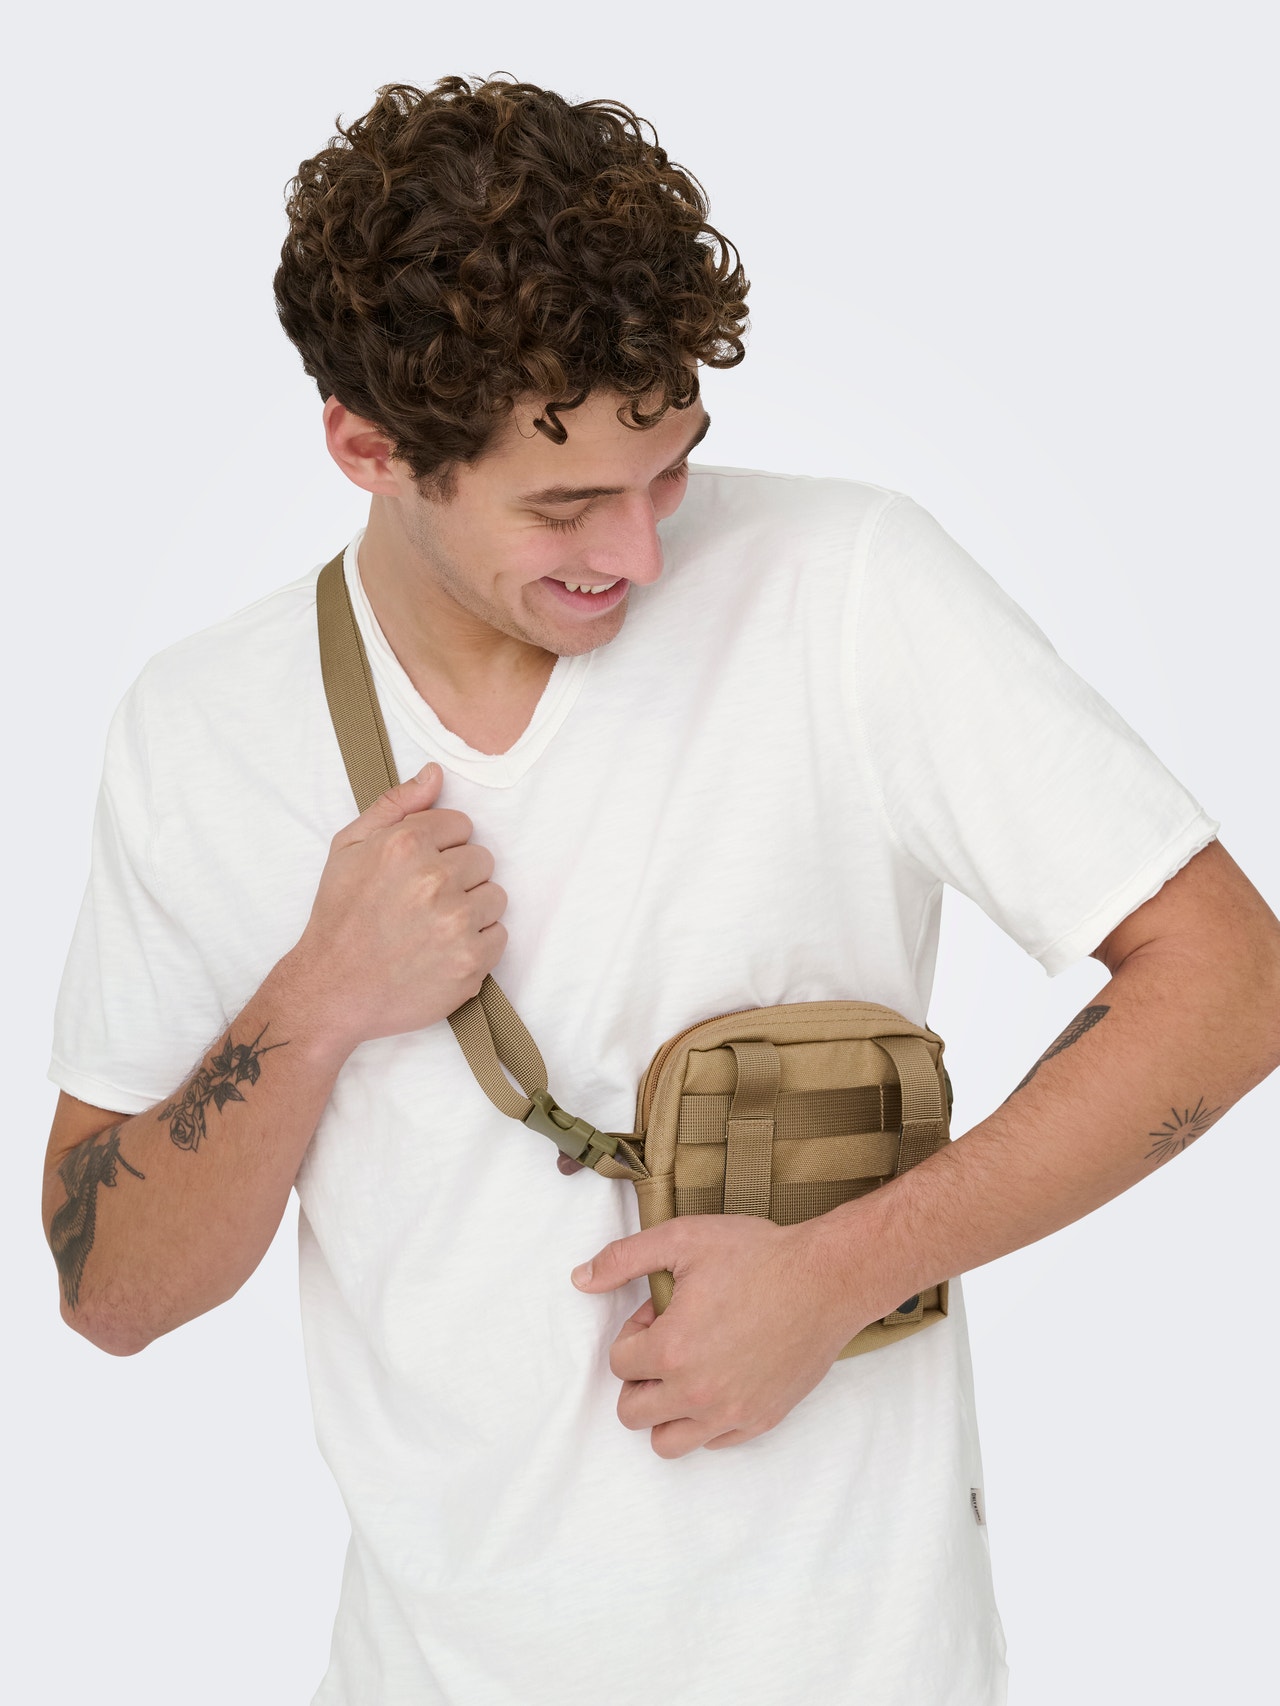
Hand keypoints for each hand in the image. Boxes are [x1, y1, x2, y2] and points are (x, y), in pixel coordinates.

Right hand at [284, 763, 507, 1050]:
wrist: (331, 990)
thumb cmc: (339, 917)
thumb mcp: (348, 847)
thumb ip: (395, 804)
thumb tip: (436, 774)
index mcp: (405, 844)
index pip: (461, 825)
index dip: (440, 847)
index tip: (418, 869)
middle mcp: (434, 879)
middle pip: (482, 859)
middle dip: (458, 877)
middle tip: (423, 903)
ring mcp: (456, 922)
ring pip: (495, 896)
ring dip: (472, 910)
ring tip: (434, 927)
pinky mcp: (471, 961)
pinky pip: (499, 936)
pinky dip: (478, 944)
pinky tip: (444, 951)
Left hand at [571, 1215, 867, 1457]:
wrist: (828, 1279)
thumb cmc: (759, 1256)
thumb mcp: (683, 1239)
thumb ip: (623, 1258)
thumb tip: (580, 1278)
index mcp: (672, 1351)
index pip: (618, 1364)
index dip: (634, 1332)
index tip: (660, 1312)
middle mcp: (697, 1394)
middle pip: (632, 1412)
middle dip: (639, 1377)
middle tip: (669, 1343)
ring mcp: (731, 1413)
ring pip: (667, 1442)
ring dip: (665, 1410)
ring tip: (686, 1371)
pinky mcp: (761, 1420)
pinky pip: (713, 1443)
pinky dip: (705, 1421)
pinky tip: (719, 1381)